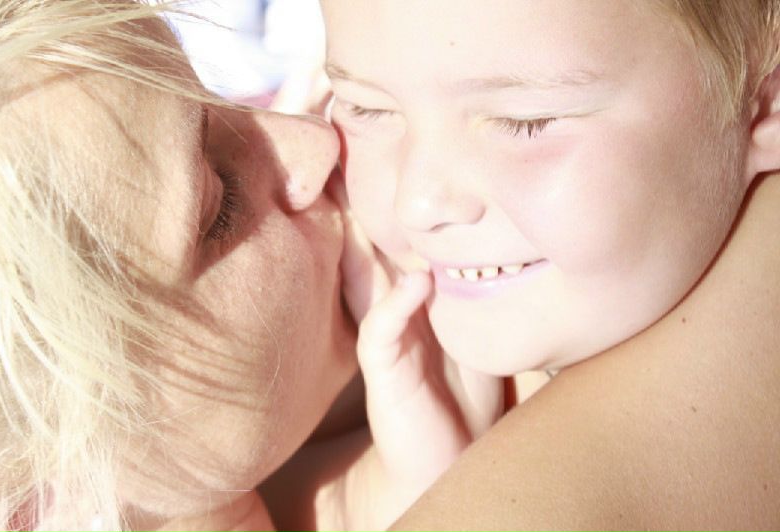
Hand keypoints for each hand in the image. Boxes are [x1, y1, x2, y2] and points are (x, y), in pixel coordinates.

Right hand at [334, 174, 503, 527]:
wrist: (454, 452)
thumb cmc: (467, 386)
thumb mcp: (472, 323)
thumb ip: (469, 282)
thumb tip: (479, 233)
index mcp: (402, 288)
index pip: (381, 230)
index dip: (373, 190)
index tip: (369, 141)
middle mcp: (384, 301)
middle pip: (360, 239)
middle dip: (350, 196)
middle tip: (338, 141)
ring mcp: (381, 333)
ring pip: (356, 273)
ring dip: (354, 236)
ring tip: (348, 187)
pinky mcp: (383, 369)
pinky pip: (381, 329)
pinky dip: (397, 304)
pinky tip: (416, 280)